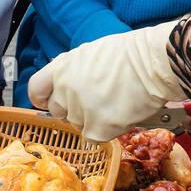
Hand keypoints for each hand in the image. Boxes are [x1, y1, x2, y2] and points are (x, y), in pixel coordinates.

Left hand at [28, 21, 182, 141]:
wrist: (154, 62)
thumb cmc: (130, 53)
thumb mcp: (90, 53)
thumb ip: (72, 70)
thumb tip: (66, 83)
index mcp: (61, 67)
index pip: (35, 90)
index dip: (44, 98)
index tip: (50, 101)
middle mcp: (66, 88)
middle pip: (57, 111)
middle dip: (73, 109)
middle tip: (96, 100)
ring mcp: (80, 109)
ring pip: (77, 125)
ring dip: (92, 119)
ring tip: (114, 102)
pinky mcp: (98, 126)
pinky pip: (94, 137)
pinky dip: (106, 130)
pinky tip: (120, 114)